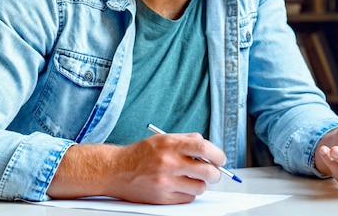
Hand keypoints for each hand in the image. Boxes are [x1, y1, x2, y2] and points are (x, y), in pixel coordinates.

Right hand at [48, 132, 225, 203]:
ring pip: (199, 187)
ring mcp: (165, 182)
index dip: (217, 154)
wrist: (116, 170)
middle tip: (213, 172)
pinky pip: (188, 199)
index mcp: (170, 144)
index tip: (221, 159)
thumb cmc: (141, 154)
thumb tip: (208, 148)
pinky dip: (188, 193)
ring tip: (192, 179)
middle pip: (207, 171)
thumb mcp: (162, 139)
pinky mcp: (162, 198)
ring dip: (200, 184)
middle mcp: (168, 162)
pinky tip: (179, 186)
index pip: (204, 147)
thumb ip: (186, 140)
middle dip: (215, 173)